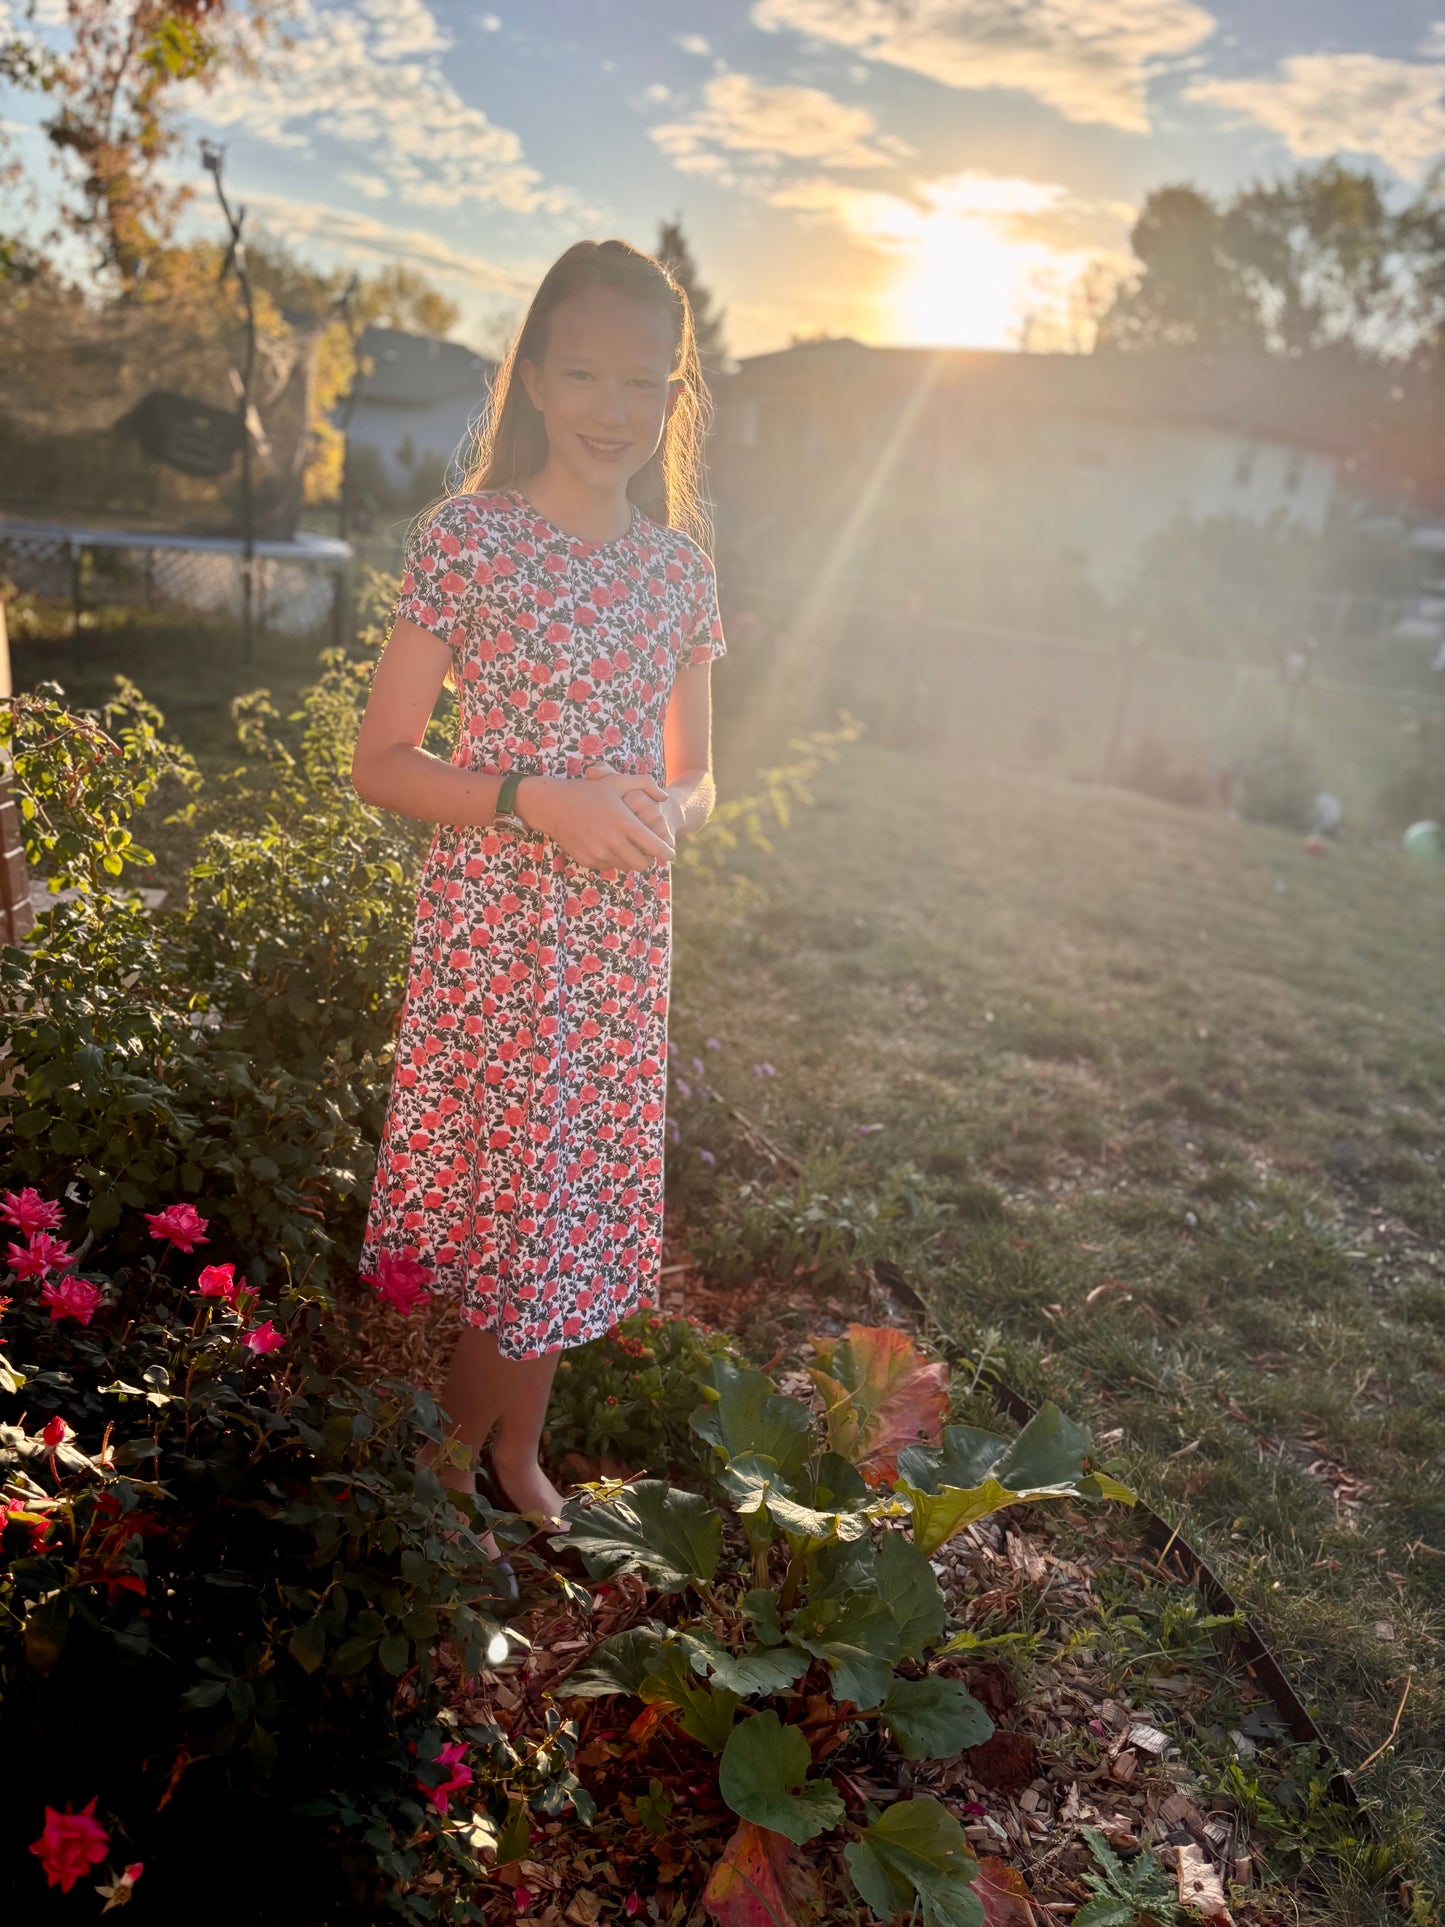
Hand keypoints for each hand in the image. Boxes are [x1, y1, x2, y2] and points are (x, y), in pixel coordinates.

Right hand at [523, 766, 673, 871]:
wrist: (553, 806)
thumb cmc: (588, 790)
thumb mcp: (617, 781)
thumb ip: (646, 784)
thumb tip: (665, 797)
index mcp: (624, 823)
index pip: (654, 846)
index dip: (666, 852)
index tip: (671, 853)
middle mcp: (613, 841)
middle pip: (642, 864)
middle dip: (649, 860)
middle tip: (648, 852)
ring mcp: (599, 853)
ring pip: (626, 867)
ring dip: (630, 860)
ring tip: (629, 847)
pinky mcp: (588, 861)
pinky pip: (608, 866)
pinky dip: (613, 859)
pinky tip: (609, 846)